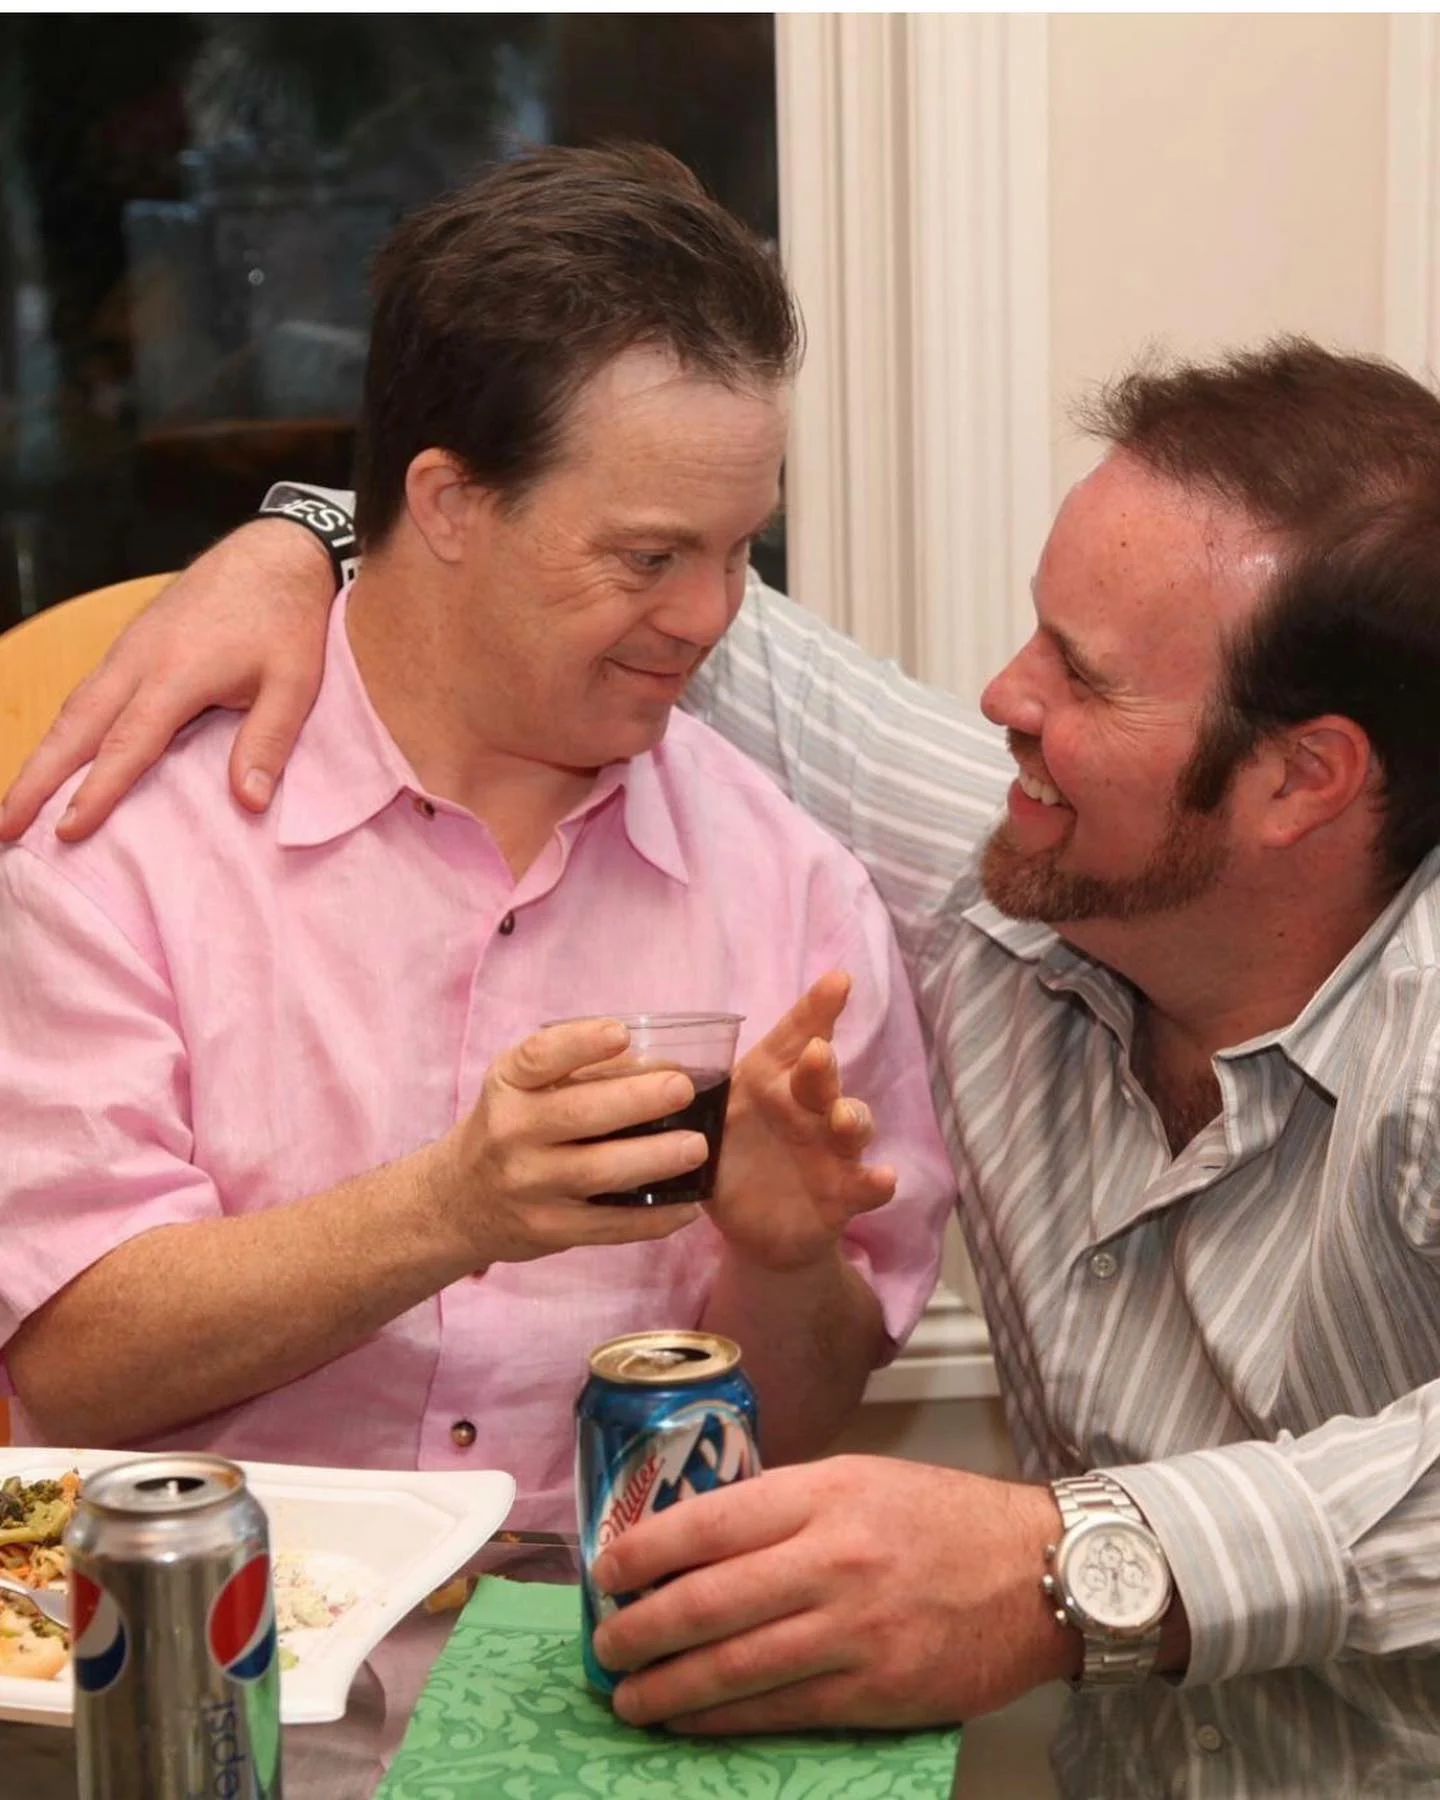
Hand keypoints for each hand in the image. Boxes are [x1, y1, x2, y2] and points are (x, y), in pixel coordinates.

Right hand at [0, 519, 333, 842]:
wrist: (277, 550)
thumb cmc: (288, 618)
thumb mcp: (295, 682)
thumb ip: (268, 741)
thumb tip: (248, 802)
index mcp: (176, 673)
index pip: (126, 743)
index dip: (95, 791)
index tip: (66, 832)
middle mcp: (138, 660)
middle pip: (74, 727)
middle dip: (35, 779)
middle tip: (5, 827)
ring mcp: (129, 648)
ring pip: (72, 708)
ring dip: (42, 755)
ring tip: (18, 802)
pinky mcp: (132, 643)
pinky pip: (87, 692)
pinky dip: (65, 728)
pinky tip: (59, 754)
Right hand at [431, 1017, 712, 1263]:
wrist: (461, 1201)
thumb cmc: (512, 1128)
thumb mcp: (524, 1089)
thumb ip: (580, 1073)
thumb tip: (666, 1065)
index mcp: (508, 1086)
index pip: (538, 1058)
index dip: (580, 1043)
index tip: (621, 1033)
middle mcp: (511, 1133)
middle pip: (577, 1115)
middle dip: (636, 1100)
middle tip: (683, 1088)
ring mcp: (528, 1186)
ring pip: (595, 1172)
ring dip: (653, 1159)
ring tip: (698, 1146)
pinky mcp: (549, 1229)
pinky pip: (608, 1226)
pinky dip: (653, 1217)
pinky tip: (689, 1205)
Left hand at [589, 1455, 1073, 1733]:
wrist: (1040, 1572)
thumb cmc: (943, 1518)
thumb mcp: (860, 1480)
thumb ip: (784, 1506)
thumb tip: (695, 1541)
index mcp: (825, 1493)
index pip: (710, 1522)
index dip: (644, 1550)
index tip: (606, 1571)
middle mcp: (833, 1559)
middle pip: (709, 1601)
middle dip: (641, 1629)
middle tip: (604, 1644)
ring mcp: (854, 1631)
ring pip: (735, 1665)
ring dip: (667, 1685)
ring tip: (627, 1694)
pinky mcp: (876, 1691)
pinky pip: (779, 1709)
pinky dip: (721, 1718)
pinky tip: (687, 1718)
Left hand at [708, 973, 895, 1271]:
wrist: (754, 1231)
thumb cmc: (730, 1163)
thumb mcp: (703, 1130)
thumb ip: (683, 1101)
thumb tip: (625, 1069)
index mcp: (769, 1084)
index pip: (793, 1039)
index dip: (816, 1009)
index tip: (838, 980)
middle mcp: (807, 1108)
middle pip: (821, 1078)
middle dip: (822, 1065)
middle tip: (815, 1054)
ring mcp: (830, 1150)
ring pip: (852, 1124)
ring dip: (852, 1117)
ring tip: (842, 1118)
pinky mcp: (844, 1192)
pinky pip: (866, 1184)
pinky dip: (876, 1182)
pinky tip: (882, 1178)